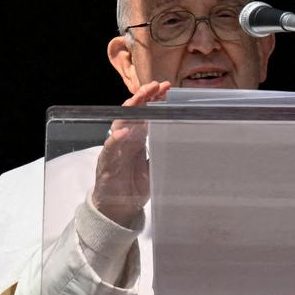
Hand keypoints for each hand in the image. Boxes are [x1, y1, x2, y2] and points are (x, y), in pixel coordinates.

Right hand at [91, 81, 170, 225]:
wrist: (118, 209)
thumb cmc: (135, 187)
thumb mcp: (156, 169)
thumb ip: (166, 155)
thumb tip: (188, 147)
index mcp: (138, 139)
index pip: (146, 114)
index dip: (155, 100)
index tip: (168, 88)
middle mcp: (126, 140)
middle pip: (133, 112)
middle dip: (144, 97)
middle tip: (156, 85)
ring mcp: (115, 149)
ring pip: (120, 123)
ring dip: (130, 109)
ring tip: (139, 98)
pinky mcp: (106, 162)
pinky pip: (110, 148)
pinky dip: (116, 139)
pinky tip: (125, 131)